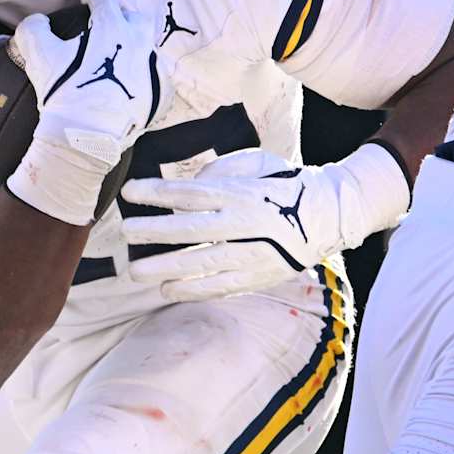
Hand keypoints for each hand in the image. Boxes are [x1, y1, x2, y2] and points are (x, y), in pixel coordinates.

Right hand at [6, 0, 174, 224]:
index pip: (105, 0)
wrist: (86, 139)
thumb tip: (38, 21)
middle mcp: (140, 43)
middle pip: (136, 18)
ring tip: (119, 60)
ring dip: (135, 49)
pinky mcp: (163, 94)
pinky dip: (145, 78)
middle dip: (122, 17)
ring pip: (149, 49)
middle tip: (108, 28)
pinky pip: (156, 79)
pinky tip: (131, 86)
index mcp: (113, 27)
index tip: (86, 3)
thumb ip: (34, 29)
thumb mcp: (39, 56)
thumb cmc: (64, 94)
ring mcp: (155, 69)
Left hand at [120, 143, 410, 301]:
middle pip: (191, 228)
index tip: (129, 192)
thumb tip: (187, 187)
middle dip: (155, 231)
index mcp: (240, 193)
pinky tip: (167, 289)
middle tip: (126, 232)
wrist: (327, 216)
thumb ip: (220, 170)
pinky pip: (220, 286)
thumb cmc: (283, 185)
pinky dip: (192, 289)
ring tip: (136, 271)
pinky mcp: (257, 277)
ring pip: (202, 263)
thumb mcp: (257, 163)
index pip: (191, 193)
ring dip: (166, 267)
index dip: (157, 193)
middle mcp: (243, 224)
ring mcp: (250, 254)